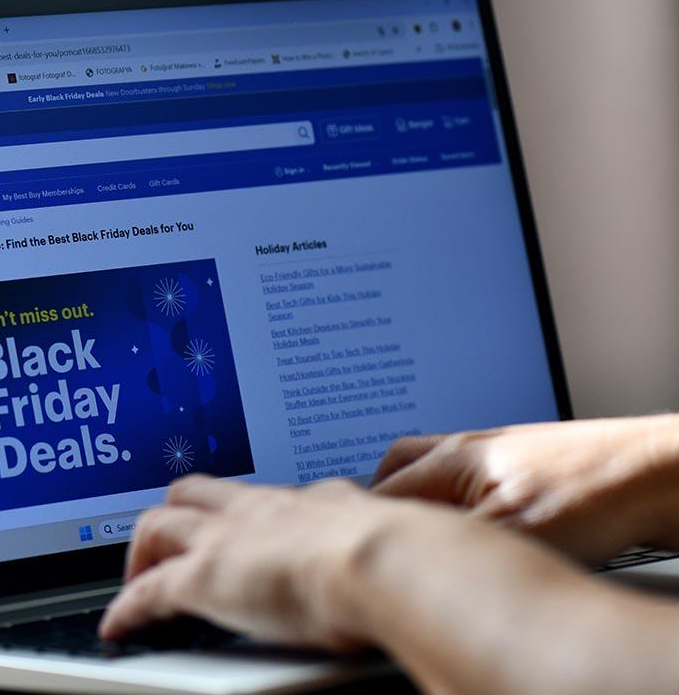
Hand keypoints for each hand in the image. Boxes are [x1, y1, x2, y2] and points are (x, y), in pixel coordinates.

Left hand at [99, 475, 405, 648]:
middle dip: (178, 512)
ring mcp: (226, 539)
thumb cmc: (404, 558)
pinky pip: (146, 591)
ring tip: (137, 579)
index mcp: (309, 502)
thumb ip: (396, 543)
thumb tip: (423, 553)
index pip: (260, 498)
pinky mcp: (201, 578)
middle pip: (196, 491)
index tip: (241, 529)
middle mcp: (260, 509)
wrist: (382, 561)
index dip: (241, 514)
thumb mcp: (399, 541)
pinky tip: (118, 626)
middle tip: (171, 541)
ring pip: (159, 523)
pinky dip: (126, 608)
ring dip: (142, 551)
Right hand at [371, 414, 678, 562]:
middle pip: (396, 465)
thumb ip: (444, 538)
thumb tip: (397, 550)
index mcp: (451, 458)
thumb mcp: (507, 532)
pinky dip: (452, 501)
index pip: (380, 490)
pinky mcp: (522, 465)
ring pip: (432, 469)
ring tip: (417, 531)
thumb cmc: (595, 494)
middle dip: (378, 498)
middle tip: (371, 532)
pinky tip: (470, 528)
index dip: (360, 520)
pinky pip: (466, 478)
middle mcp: (468, 448)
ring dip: (417, 498)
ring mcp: (496, 452)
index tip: (350, 546)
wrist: (658, 473)